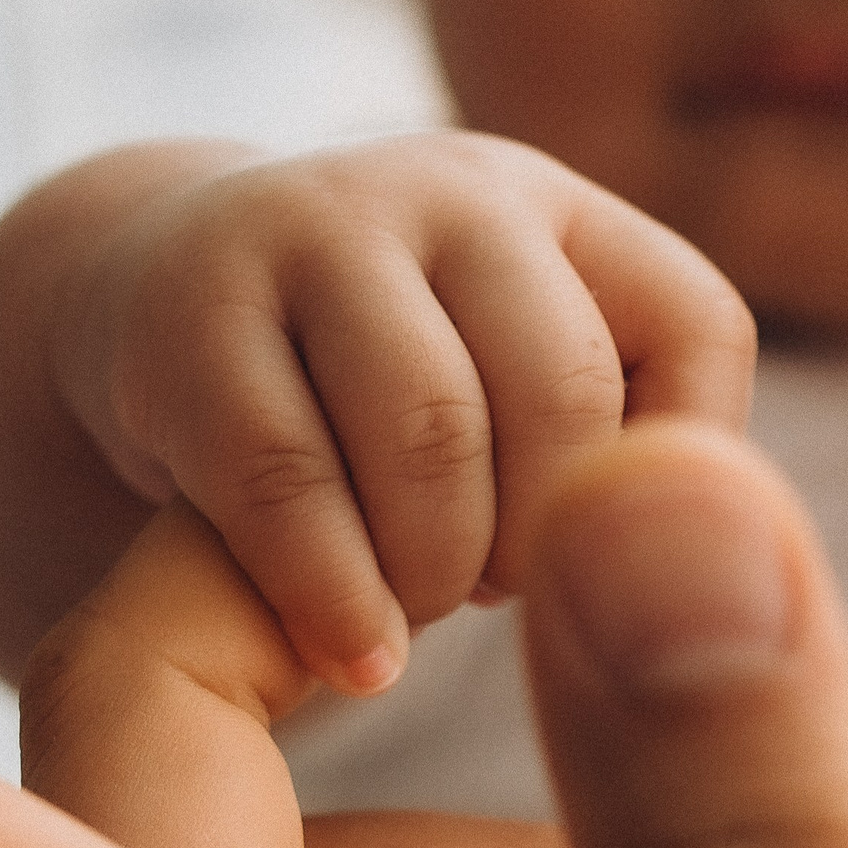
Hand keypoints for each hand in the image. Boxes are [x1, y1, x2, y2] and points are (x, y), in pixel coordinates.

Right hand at [48, 132, 755, 692]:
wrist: (151, 310)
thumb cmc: (377, 407)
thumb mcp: (508, 398)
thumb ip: (608, 468)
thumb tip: (696, 586)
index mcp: (564, 212)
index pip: (694, 332)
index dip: (659, 482)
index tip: (590, 550)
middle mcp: (453, 190)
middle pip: (563, 391)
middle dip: (540, 539)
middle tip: (488, 596)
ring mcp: (315, 228)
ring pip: (433, 430)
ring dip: (438, 568)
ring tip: (413, 614)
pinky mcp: (187, 311)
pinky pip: (289, 478)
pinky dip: (336, 595)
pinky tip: (354, 656)